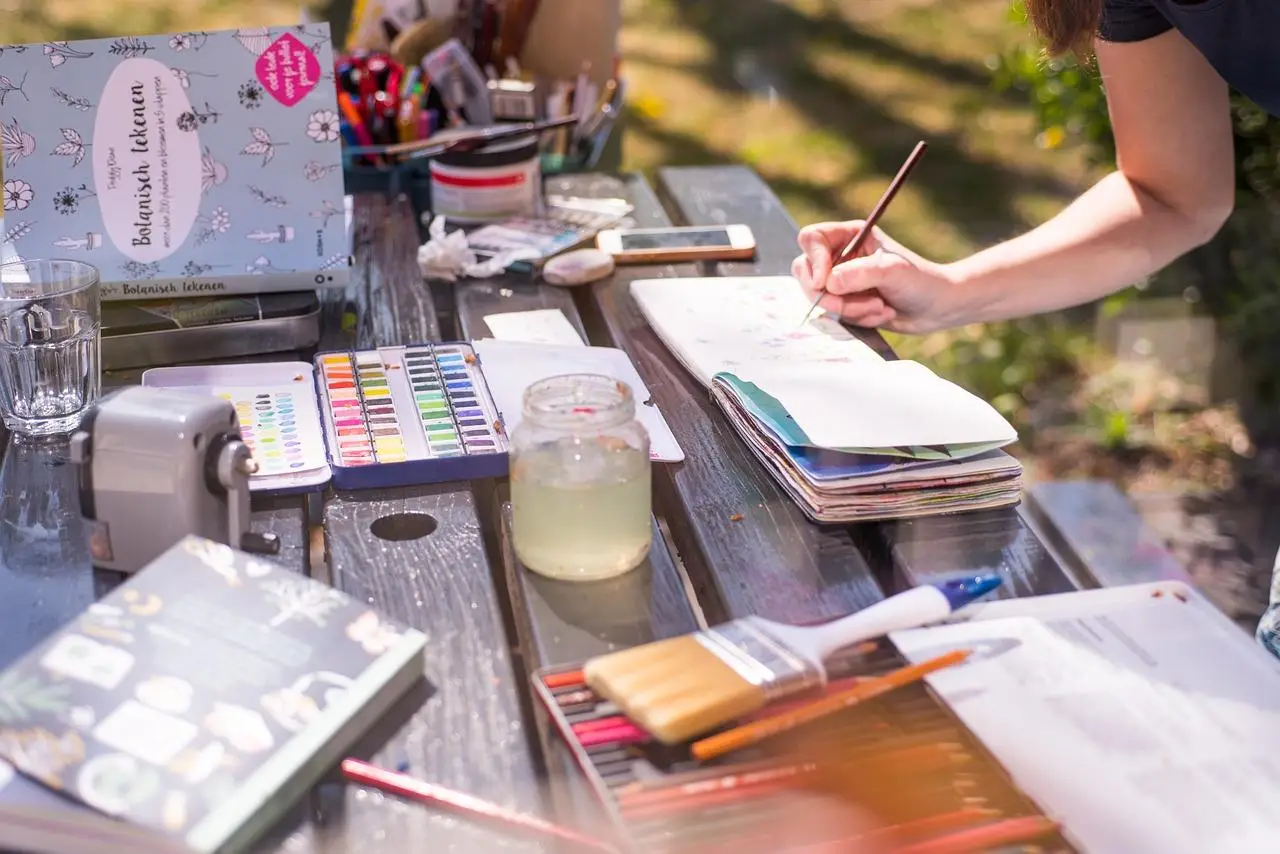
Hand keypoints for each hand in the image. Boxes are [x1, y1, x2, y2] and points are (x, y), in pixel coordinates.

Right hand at [791, 220, 957, 333]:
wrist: (937, 308)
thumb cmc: (920, 281)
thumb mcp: (892, 271)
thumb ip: (859, 274)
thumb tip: (826, 283)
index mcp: (849, 235)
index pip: (811, 238)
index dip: (813, 259)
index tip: (823, 282)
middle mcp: (840, 256)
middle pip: (806, 271)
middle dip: (830, 295)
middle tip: (853, 305)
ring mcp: (840, 281)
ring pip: (819, 298)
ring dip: (849, 309)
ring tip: (880, 308)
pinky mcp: (845, 303)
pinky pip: (833, 314)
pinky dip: (856, 319)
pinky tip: (880, 314)